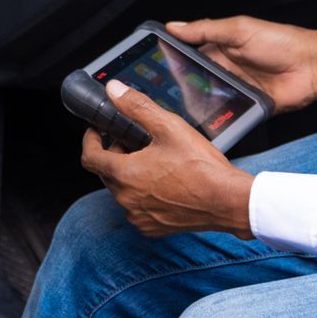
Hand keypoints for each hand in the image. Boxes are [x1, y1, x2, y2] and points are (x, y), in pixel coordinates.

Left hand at [81, 81, 253, 237]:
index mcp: (125, 174)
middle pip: (107, 172)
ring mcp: (138, 216)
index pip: (90, 157)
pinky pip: (137, 208)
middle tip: (134, 140)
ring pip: (122, 191)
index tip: (95, 130)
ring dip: (129, 175)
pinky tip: (163, 183)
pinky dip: (142, 194)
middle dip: (115, 154)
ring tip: (153, 161)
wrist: (227, 201)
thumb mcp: (169, 126)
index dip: (90, 139)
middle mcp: (126, 199)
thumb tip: (113, 90)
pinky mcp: (152, 228)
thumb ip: (137, 106)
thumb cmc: (201, 166)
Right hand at [165, 16, 316, 113]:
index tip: (148, 68)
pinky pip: (225, 116)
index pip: (187, 55)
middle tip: (157, 97)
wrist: (311, 67)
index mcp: (219, 48)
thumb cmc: (280, 42)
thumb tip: (174, 25)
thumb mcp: (239, 30)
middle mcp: (223, 70)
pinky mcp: (244, 109)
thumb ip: (206, 29)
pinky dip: (215, 120)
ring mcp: (233, 91)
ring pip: (206, 101)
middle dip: (177, 89)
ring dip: (195, 106)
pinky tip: (202, 125)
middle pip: (193, 82)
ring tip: (175, 114)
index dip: (170, 61)